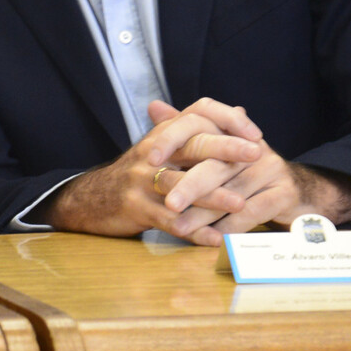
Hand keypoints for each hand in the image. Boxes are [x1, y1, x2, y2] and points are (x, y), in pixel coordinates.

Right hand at [48, 98, 265, 236]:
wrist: (92, 198)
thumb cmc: (139, 173)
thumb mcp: (166, 146)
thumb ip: (203, 131)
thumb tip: (242, 111)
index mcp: (163, 133)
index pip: (198, 112)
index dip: (227, 119)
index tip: (255, 133)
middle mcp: (151, 151)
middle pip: (192, 144)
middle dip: (226, 149)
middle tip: (258, 155)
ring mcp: (140, 178)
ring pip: (180, 184)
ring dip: (212, 196)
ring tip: (240, 204)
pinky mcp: (133, 206)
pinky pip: (167, 220)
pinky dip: (193, 232)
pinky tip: (215, 239)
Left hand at [148, 101, 350, 245]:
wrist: (294, 192)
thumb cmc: (243, 173)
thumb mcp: (213, 152)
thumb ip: (184, 132)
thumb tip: (153, 107)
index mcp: (230, 130)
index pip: (199, 124)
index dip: (173, 139)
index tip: (151, 158)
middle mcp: (251, 145)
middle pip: (214, 164)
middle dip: (188, 187)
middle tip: (168, 204)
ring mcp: (270, 168)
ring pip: (231, 193)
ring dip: (204, 215)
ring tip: (180, 228)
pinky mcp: (284, 192)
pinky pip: (253, 211)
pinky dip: (230, 226)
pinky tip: (213, 238)